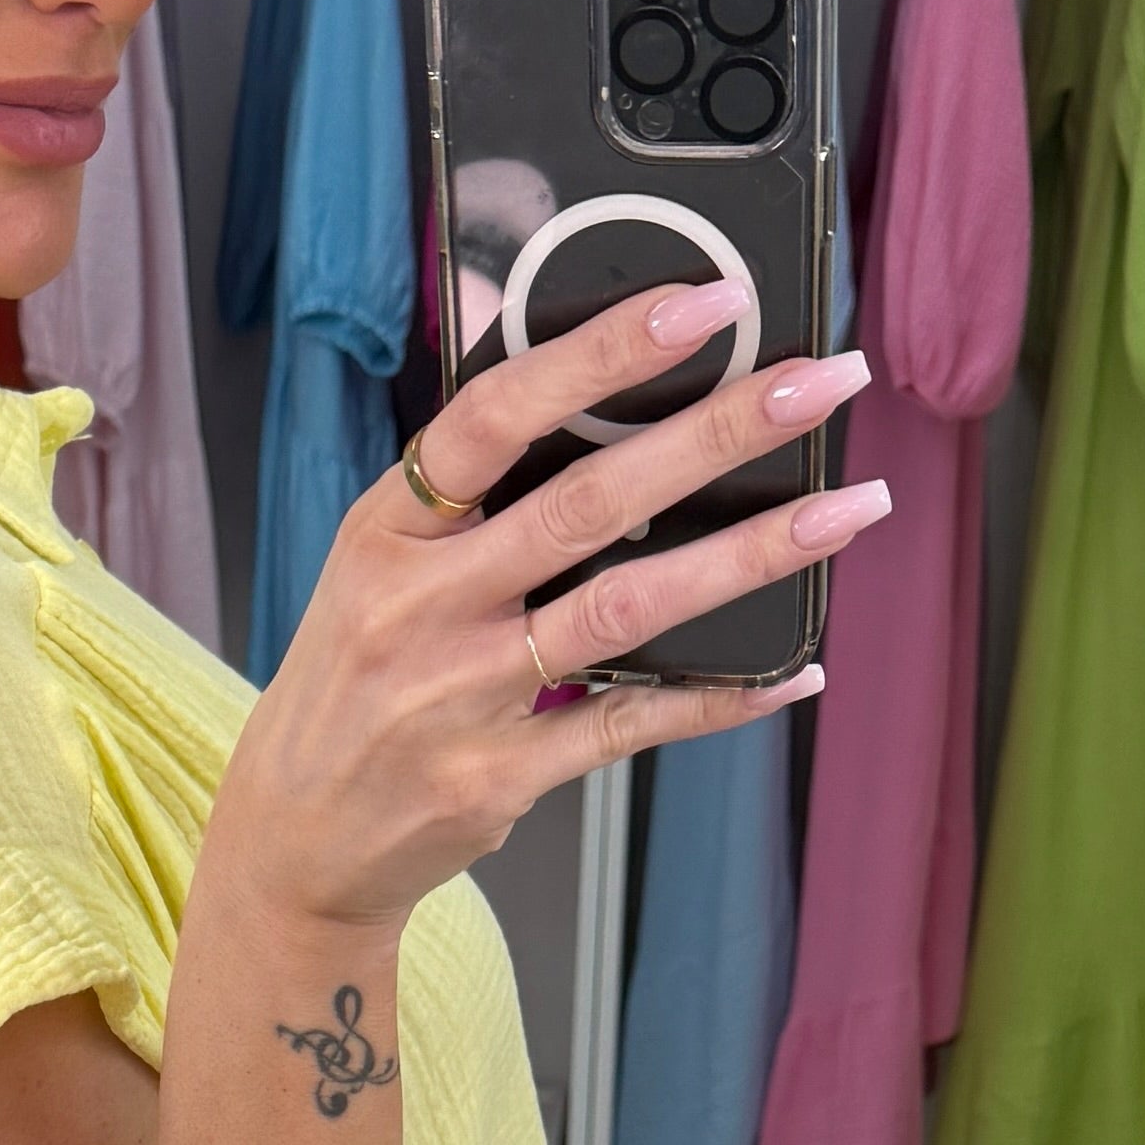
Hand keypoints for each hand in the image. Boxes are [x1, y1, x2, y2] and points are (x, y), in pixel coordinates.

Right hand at [204, 284, 881, 955]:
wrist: (296, 840)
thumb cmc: (353, 681)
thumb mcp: (372, 561)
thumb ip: (462, 479)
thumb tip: (544, 346)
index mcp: (387, 529)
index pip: (496, 416)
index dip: (600, 354)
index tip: (701, 304)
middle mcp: (421, 607)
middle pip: (588, 503)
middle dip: (717, 433)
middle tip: (817, 383)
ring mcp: (462, 697)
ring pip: (627, 609)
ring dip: (751, 554)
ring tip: (848, 508)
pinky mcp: (501, 778)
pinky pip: (632, 725)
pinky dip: (721, 696)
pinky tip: (794, 668)